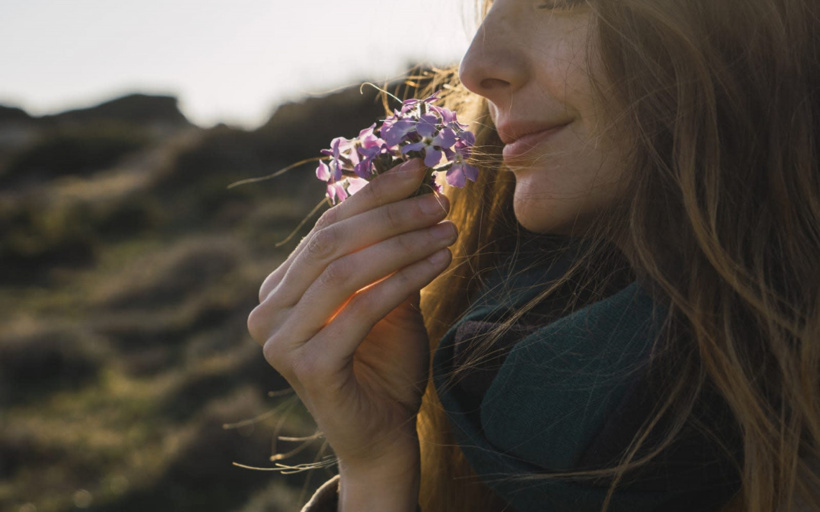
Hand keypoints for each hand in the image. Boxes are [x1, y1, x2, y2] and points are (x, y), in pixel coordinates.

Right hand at [247, 158, 455, 474]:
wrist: (382, 436)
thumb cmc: (384, 366)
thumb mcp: (386, 299)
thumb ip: (388, 254)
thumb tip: (417, 189)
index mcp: (280, 289)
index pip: (324, 227)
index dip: (372, 194)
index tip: (419, 168)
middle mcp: (267, 310)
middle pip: (330, 242)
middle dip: (390, 214)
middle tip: (439, 199)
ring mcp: (279, 341)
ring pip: (344, 270)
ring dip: (403, 243)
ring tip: (447, 228)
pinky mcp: (307, 366)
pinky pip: (362, 308)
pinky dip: (405, 279)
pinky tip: (441, 263)